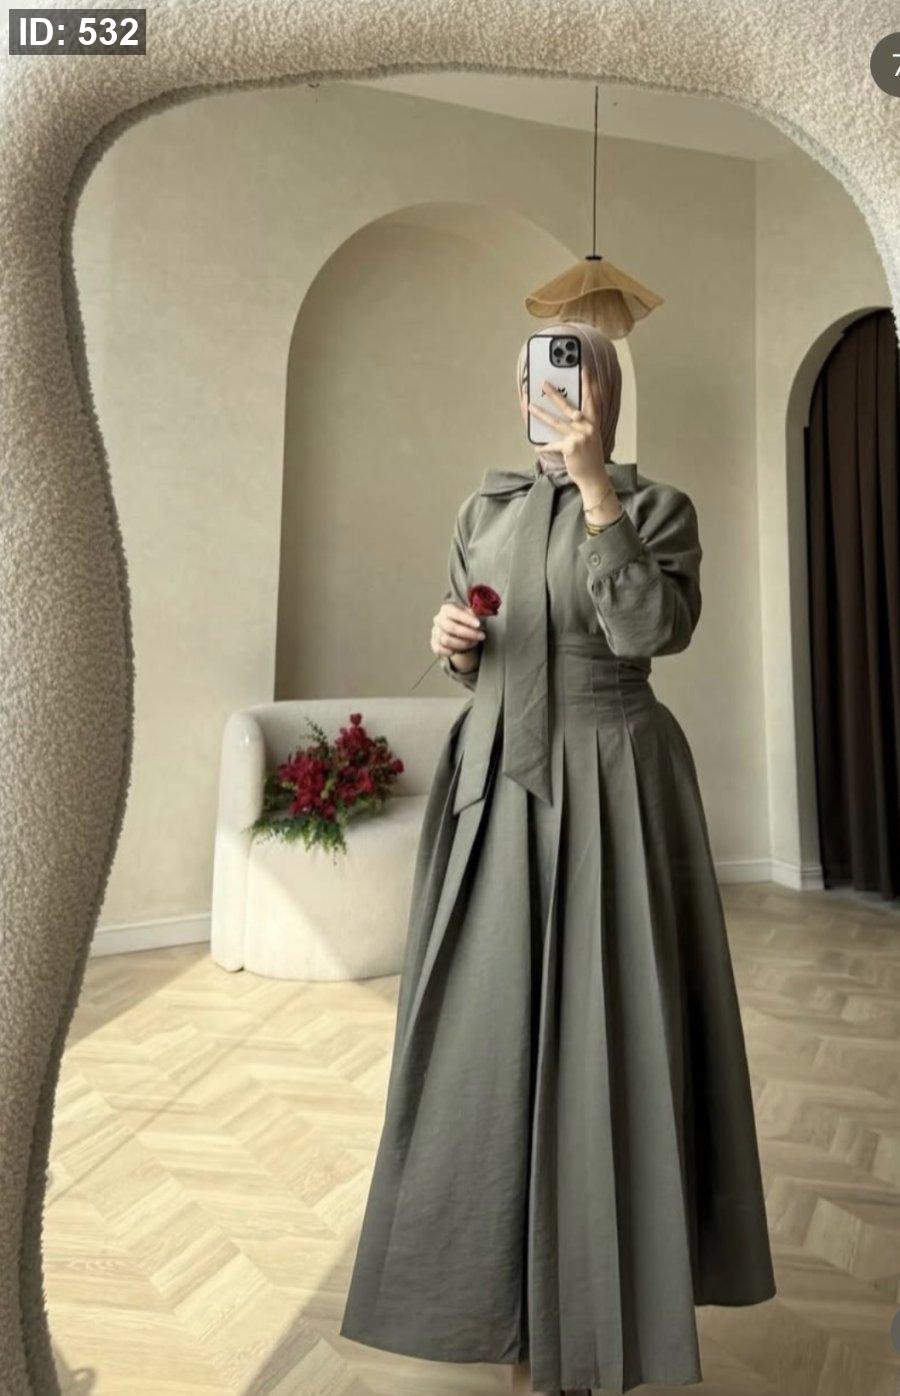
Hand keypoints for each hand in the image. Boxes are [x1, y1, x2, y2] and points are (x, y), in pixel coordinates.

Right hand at [431, 600, 484, 668]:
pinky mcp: (434, 643)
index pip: (455, 613)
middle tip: (481, 636)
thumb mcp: (471, 613)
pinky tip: (462, 650)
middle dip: (468, 633)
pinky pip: (440, 650)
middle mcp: (438, 619)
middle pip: (451, 628)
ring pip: (447, 640)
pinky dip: (451, 651)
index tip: (478, 624)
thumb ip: (474, 613)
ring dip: (463, 643)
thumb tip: (477, 616)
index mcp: (446, 609)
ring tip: (474, 642)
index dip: (467, 619)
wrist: (456, 627)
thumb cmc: (465, 619)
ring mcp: (435, 632)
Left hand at [527, 367, 620, 518]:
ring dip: (541, 413)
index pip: (591, 400)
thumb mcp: (590, 438)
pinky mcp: (570, 448)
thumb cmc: (590, 457)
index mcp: (593, 423)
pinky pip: (553, 444)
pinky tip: (537, 447)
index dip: (588, 385)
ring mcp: (579, 437)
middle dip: (555, 394)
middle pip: (569, 407)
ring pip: (556, 422)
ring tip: (530, 405)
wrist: (594, 477)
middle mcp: (587, 427)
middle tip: (544, 384)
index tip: (584, 370)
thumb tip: (568, 414)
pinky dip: (544, 446)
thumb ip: (581, 425)